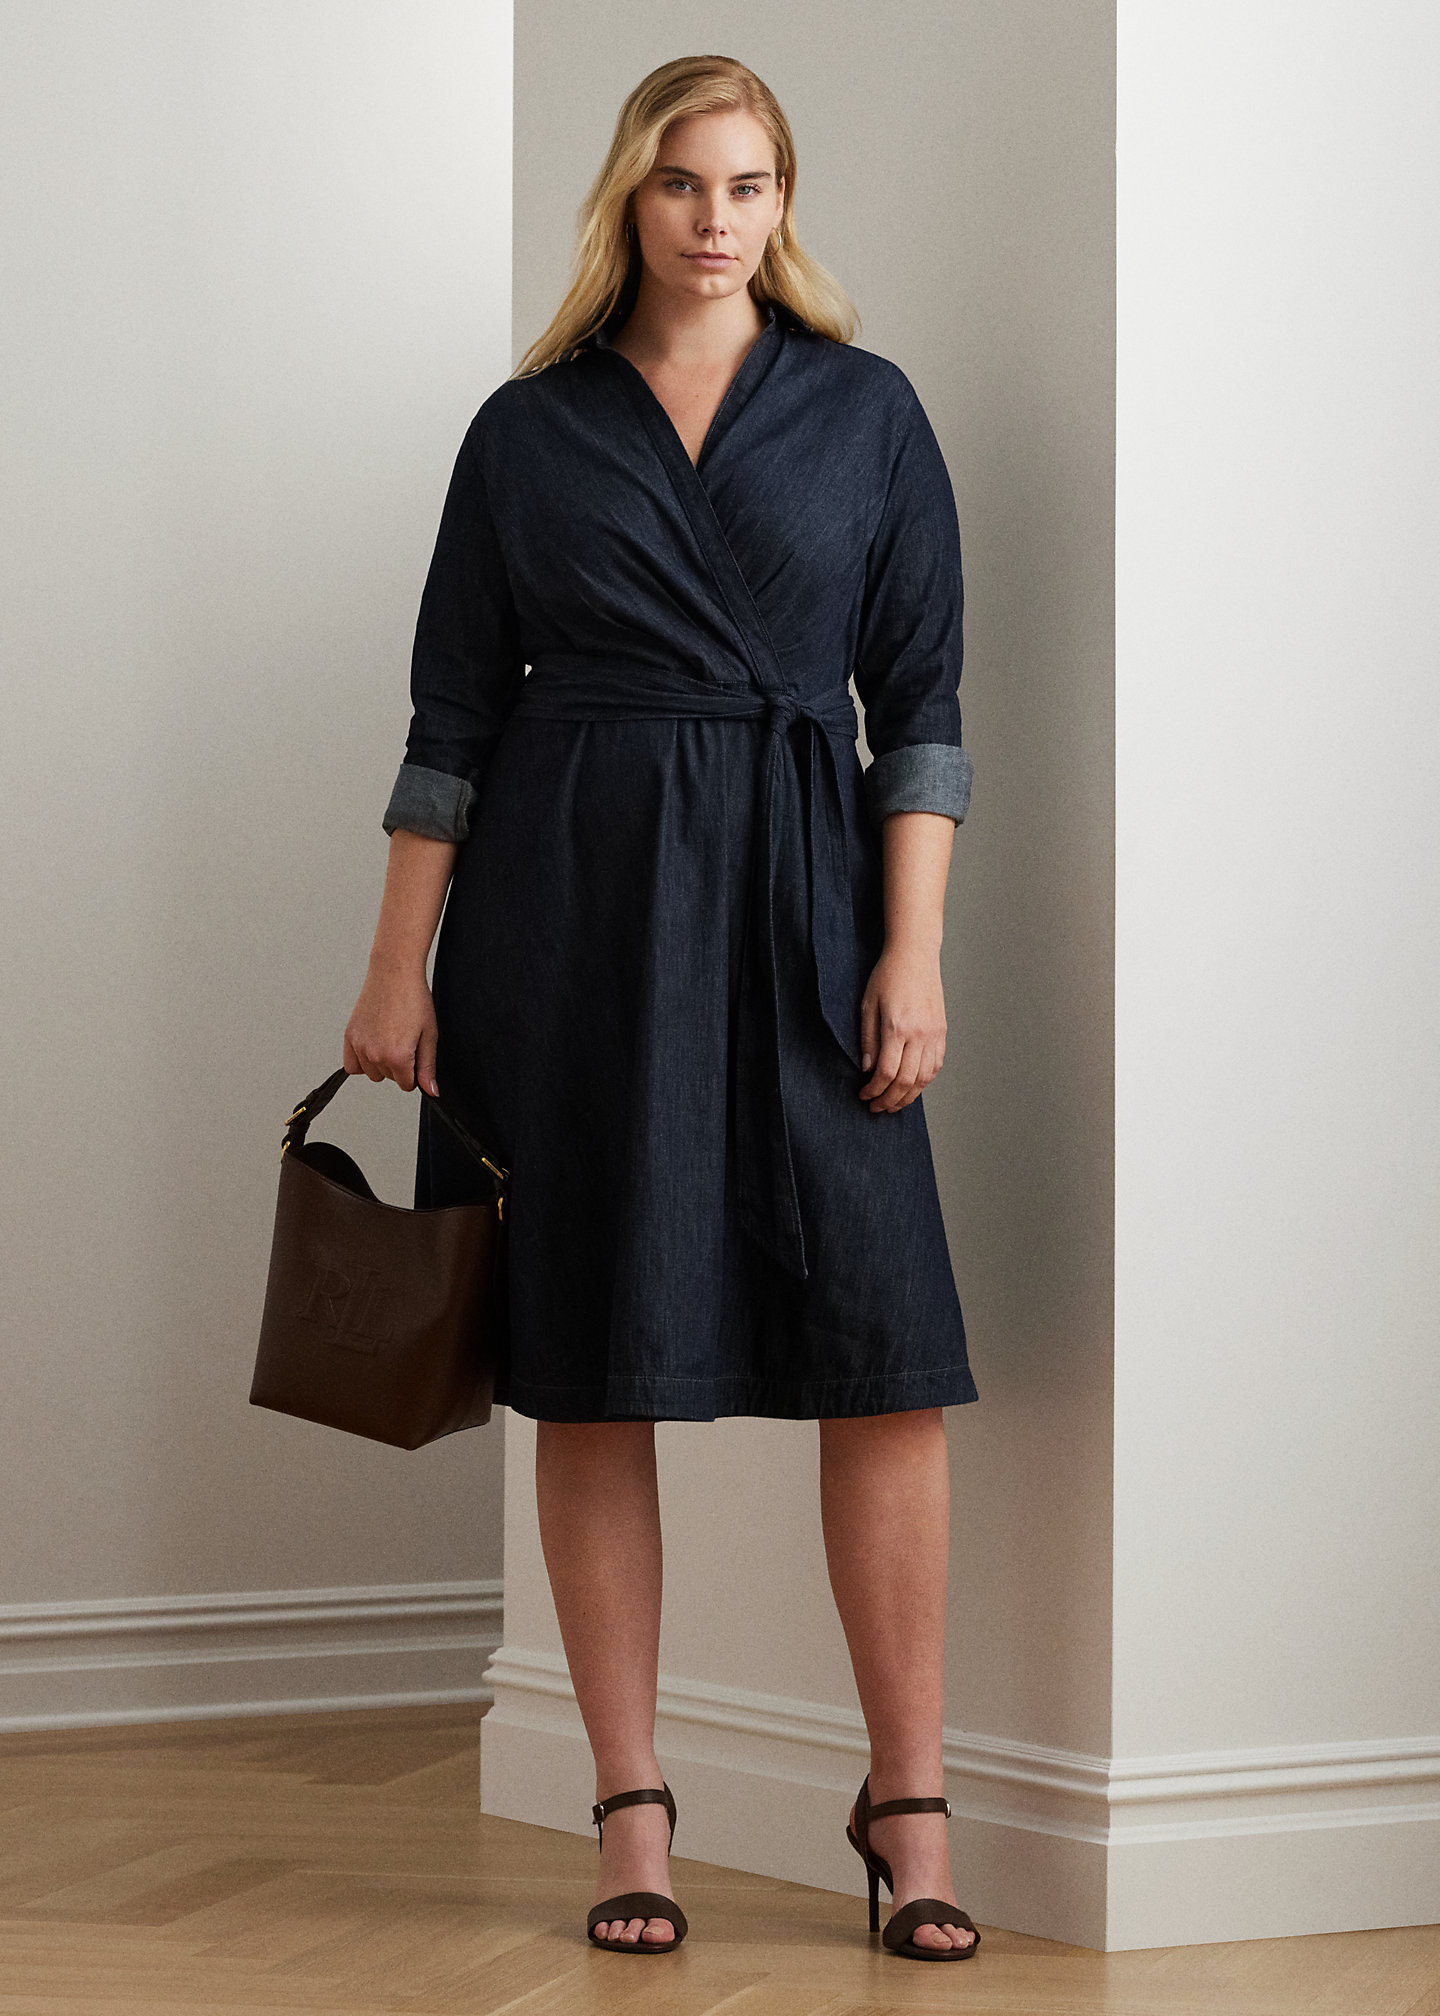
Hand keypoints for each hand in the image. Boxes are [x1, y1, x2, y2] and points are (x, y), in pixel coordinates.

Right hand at [343, 965, 438, 1095]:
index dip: (415, 1072)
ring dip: (381, 1063)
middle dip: (399, 1065)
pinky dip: (361, 1061)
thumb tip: (431, 1091)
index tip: (416, 1053)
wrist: (394, 974)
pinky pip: (352, 1065)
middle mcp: (375, 1055)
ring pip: (372, 1073)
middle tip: (404, 1038)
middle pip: (390, 1079)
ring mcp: (360, 1046)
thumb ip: (427, 1067)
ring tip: (390, 1038)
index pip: (407, 1085)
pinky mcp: (349, 1037)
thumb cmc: (414, 999)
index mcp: (397, 1057)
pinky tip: (373, 1046)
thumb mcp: (429, 1035)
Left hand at [858, 943, 945, 1112]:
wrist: (915, 956)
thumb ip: (867, 1039)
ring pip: (925, 1078)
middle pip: (906, 1081)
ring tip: (894, 1104)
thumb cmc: (887, 976)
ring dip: (909, 1096)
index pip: (885, 1072)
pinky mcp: (942, 1032)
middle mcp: (919, 1034)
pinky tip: (912, 1086)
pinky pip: (936, 1065)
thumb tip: (867, 1069)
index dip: (873, 1090)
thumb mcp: (867, 1005)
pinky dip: (924, 1081)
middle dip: (889, 1100)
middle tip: (876, 1107)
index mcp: (897, 1028)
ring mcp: (934, 1034)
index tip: (864, 1095)